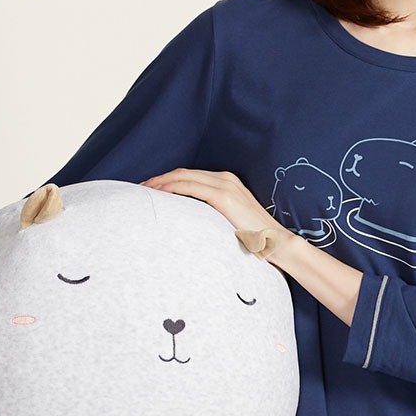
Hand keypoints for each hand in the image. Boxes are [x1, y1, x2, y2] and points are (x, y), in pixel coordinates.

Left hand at [141, 169, 291, 248]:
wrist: (276, 243)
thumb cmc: (253, 238)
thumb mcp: (229, 220)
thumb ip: (211, 214)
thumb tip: (189, 223)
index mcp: (226, 182)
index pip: (189, 176)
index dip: (167, 180)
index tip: (150, 190)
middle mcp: (225, 178)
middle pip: (183, 173)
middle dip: (159, 179)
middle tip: (139, 189)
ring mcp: (225, 185)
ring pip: (183, 177)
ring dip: (160, 182)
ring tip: (143, 191)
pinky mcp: (223, 195)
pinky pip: (189, 187)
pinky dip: (171, 188)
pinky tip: (158, 194)